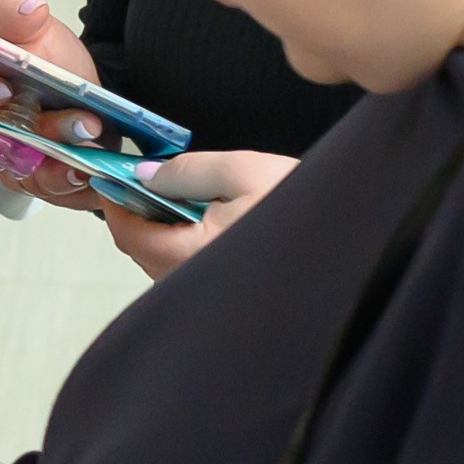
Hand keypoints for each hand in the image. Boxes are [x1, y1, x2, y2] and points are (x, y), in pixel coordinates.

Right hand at [0, 0, 109, 209]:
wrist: (91, 97)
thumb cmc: (54, 65)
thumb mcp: (43, 33)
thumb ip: (23, 17)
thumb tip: (25, 6)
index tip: (5, 87)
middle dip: (37, 133)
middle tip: (79, 122)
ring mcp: (13, 162)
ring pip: (25, 174)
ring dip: (57, 167)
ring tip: (87, 156)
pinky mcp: (40, 184)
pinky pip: (51, 193)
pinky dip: (71, 187)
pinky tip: (91, 176)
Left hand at [98, 149, 298, 282]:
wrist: (351, 242)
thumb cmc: (302, 204)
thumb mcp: (243, 171)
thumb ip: (188, 171)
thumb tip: (146, 174)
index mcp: (192, 254)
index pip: (129, 234)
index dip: (115, 202)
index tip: (113, 176)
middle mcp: (194, 282)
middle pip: (142, 251)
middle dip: (137, 214)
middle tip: (146, 178)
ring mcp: (210, 292)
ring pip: (164, 262)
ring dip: (161, 229)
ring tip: (181, 194)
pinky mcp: (225, 293)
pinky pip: (188, 270)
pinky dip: (183, 243)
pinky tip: (207, 218)